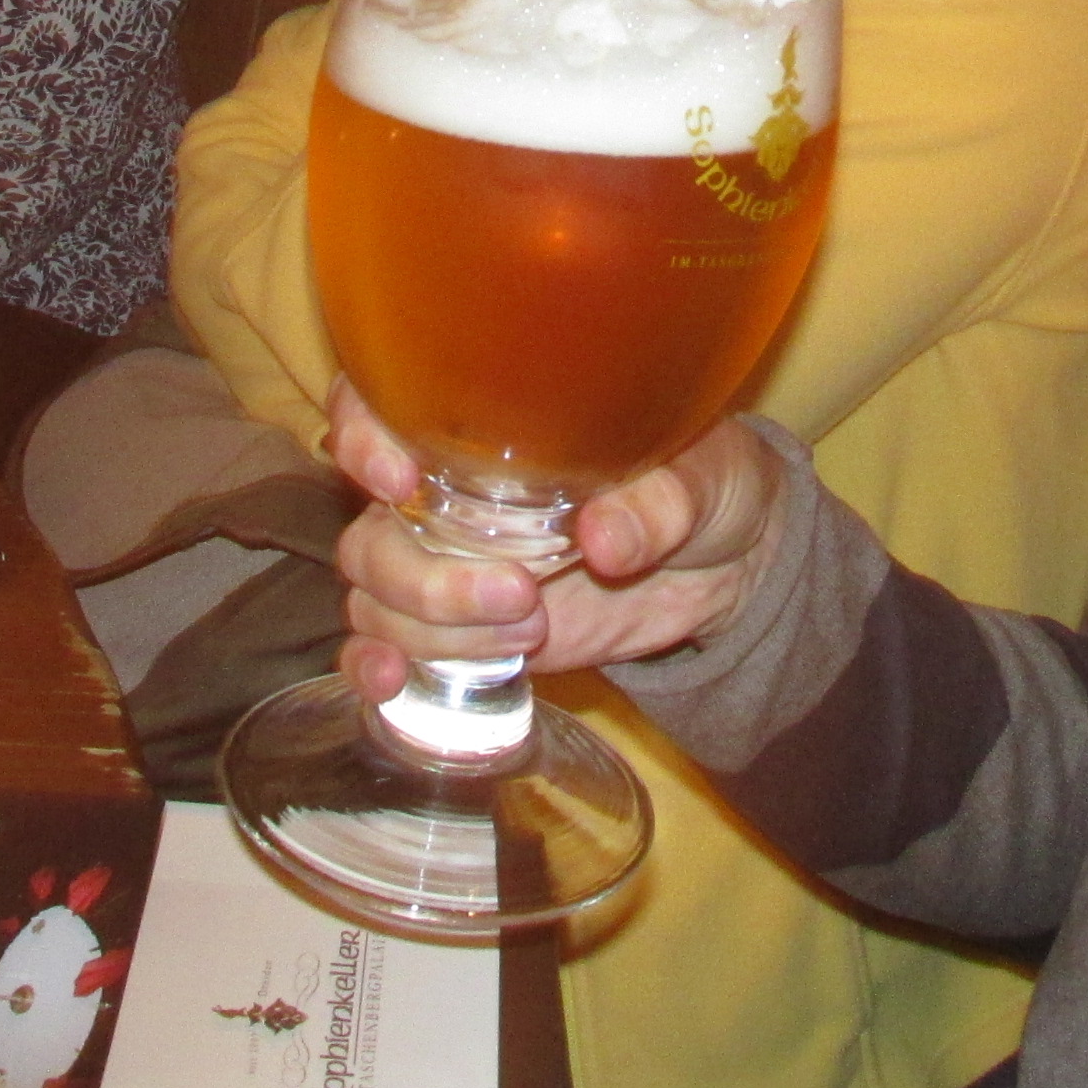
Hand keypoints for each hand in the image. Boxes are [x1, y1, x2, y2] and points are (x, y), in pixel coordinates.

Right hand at [326, 384, 786, 702]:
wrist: (726, 563)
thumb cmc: (704, 480)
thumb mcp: (699, 475)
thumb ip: (656, 502)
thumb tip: (606, 541)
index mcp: (484, 422)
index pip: (373, 407)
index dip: (362, 437)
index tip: (403, 481)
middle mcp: (446, 491)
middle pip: (371, 530)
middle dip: (427, 578)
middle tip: (522, 593)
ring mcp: (447, 563)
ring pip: (375, 594)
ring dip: (431, 627)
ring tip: (528, 632)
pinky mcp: (462, 629)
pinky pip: (384, 646)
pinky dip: (375, 667)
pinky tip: (399, 680)